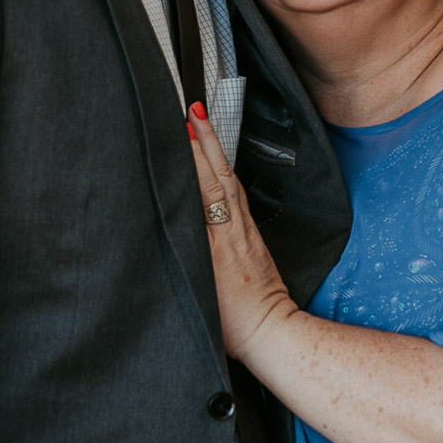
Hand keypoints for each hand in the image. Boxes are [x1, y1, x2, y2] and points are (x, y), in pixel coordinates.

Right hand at [186, 102, 297, 362]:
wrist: (271, 333)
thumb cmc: (232, 322)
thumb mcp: (197, 291)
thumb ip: (185, 258)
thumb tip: (171, 220)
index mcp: (215, 241)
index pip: (201, 188)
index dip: (191, 158)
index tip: (179, 129)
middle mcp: (232, 229)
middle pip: (217, 175)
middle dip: (203, 141)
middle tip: (192, 110)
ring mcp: (244, 231)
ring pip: (227, 181)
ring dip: (214, 151)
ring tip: (201, 124)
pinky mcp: (250, 237)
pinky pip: (234, 194)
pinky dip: (223, 172)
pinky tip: (216, 164)